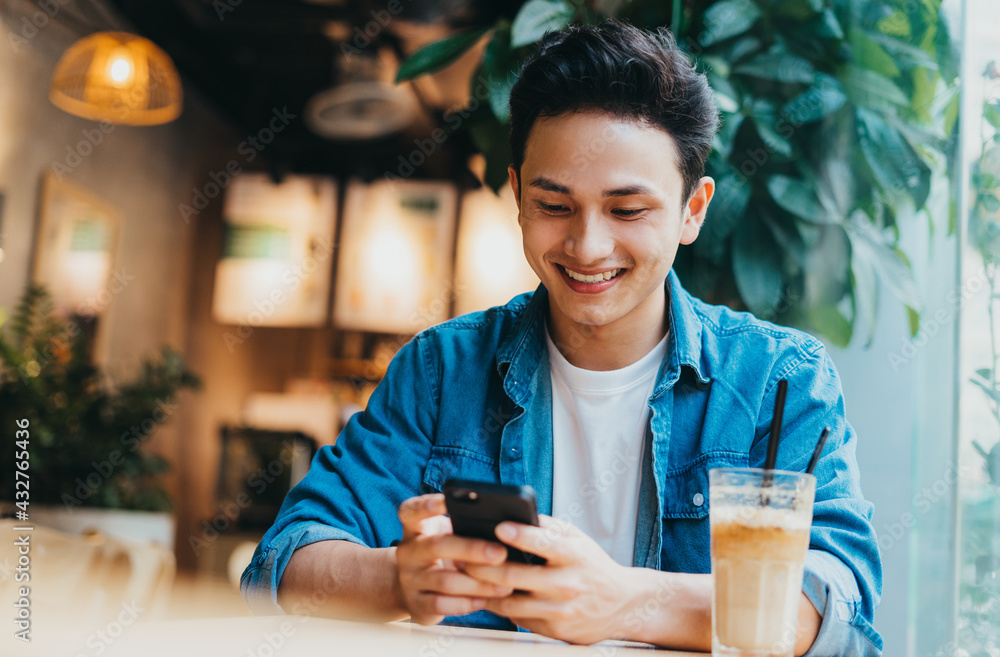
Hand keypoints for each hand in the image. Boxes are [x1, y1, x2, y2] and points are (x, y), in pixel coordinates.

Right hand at [394, 494, 513, 624]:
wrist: (410, 588)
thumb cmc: (441, 554)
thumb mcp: (445, 536)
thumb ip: (463, 528)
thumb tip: (505, 527)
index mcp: (415, 528)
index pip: (412, 511)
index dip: (427, 505)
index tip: (447, 500)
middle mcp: (408, 552)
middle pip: (437, 546)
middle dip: (472, 549)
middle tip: (500, 553)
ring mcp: (409, 579)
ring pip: (445, 581)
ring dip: (478, 583)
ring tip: (505, 584)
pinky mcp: (416, 604)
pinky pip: (442, 605)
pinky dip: (467, 603)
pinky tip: (485, 600)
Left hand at [462, 515, 633, 643]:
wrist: (623, 605)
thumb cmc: (592, 566)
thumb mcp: (578, 539)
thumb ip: (547, 528)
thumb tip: (513, 514)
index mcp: (574, 555)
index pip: (544, 543)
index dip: (519, 534)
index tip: (498, 526)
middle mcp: (567, 583)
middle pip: (513, 576)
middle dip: (481, 565)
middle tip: (461, 555)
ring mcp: (559, 610)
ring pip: (508, 601)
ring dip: (482, 589)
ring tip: (464, 576)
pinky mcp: (553, 629)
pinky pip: (516, 618)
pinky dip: (498, 605)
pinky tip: (485, 595)